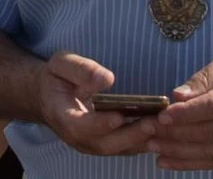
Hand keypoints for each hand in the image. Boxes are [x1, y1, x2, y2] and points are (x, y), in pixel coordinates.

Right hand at [34, 52, 156, 157]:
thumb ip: (80, 69)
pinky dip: (143, 141)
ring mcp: (91, 143)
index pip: (80, 126)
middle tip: (151, 123)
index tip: (118, 116)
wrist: (50, 96)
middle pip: (104, 144)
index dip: (99, 123)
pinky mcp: (105, 144)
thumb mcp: (61, 64)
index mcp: (62, 115)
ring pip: (118, 149)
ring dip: (141, 140)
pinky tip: (161, 131)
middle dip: (129, 136)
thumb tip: (106, 79)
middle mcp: (77, 136)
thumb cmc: (57, 77)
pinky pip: (125, 148)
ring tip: (162, 127)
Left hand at [151, 48, 212, 168]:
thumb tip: (176, 97)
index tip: (161, 115)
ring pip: (211, 152)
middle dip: (174, 134)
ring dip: (178, 152)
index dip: (186, 114)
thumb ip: (203, 79)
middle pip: (208, 133)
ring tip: (152, 147)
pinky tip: (169, 162)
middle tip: (147, 130)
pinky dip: (192, 163)